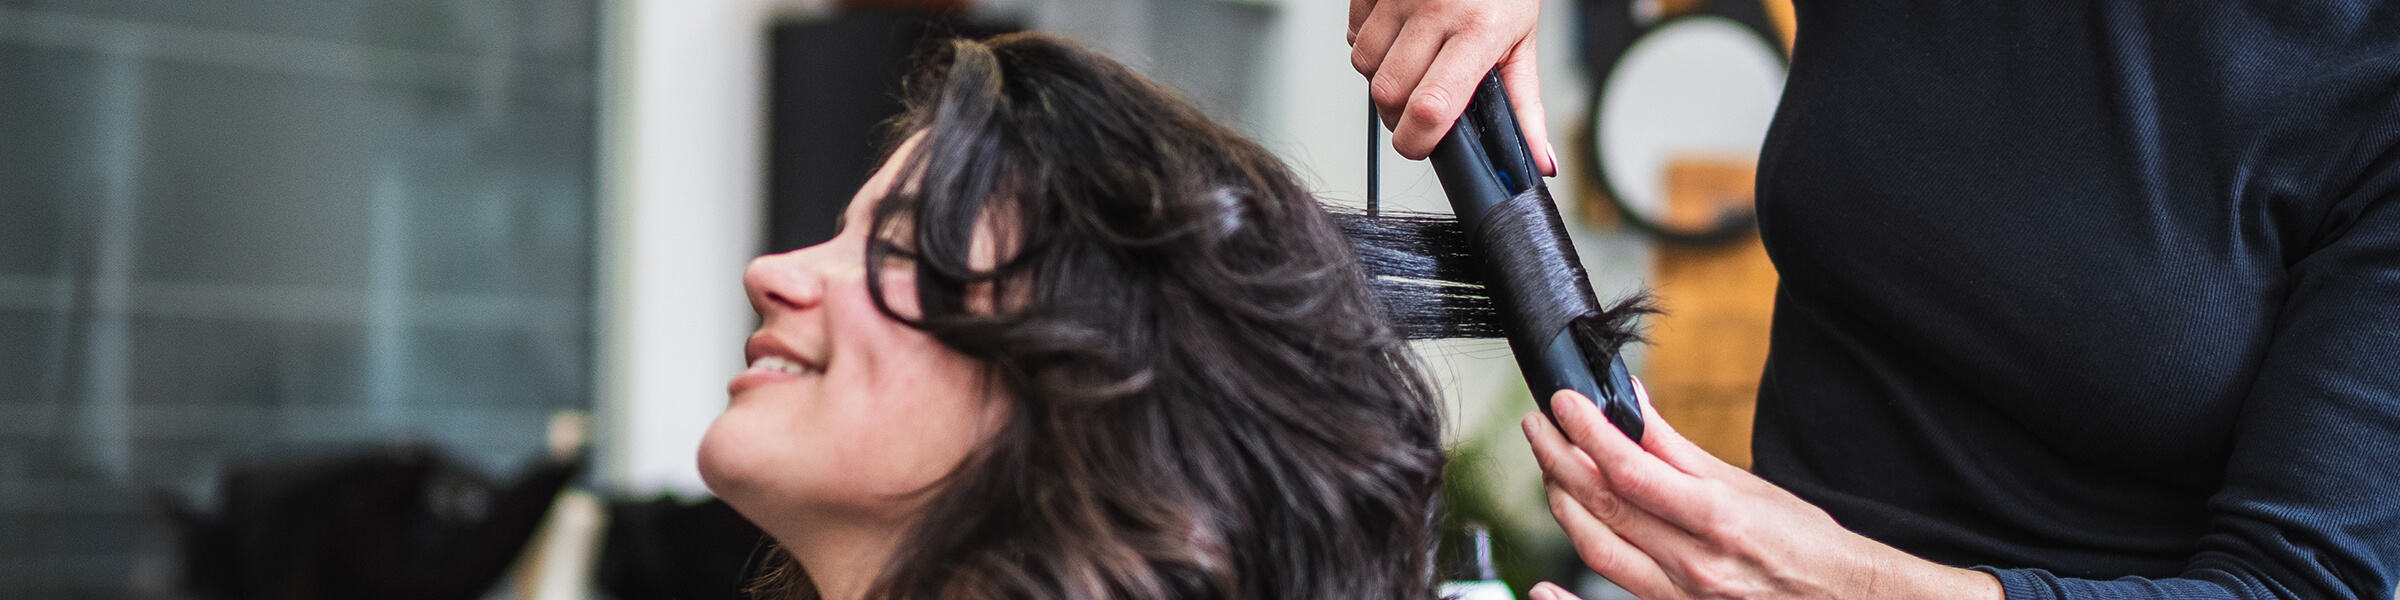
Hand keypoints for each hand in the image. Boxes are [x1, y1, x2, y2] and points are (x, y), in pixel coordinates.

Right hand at [1348, 0, 1555, 174]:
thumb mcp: (1522, 44)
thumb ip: (1525, 105)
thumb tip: (1540, 161)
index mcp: (1478, 31)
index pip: (1432, 106)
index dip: (1418, 140)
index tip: (1422, 145)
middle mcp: (1436, 10)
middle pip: (1387, 93)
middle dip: (1397, 115)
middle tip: (1418, 108)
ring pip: (1364, 65)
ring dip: (1381, 78)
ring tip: (1410, 66)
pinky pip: (1354, 33)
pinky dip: (1370, 45)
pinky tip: (1397, 38)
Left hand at [1521, 381, 2002, 599]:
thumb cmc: (1802, 544)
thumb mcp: (1746, 486)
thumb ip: (1678, 450)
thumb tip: (1632, 407)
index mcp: (1717, 520)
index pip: (1631, 470)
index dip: (1588, 432)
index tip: (1563, 403)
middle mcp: (1694, 565)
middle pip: (1605, 507)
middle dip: (1560, 460)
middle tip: (1539, 427)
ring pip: (1599, 551)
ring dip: (1563, 505)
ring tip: (1549, 469)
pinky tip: (1542, 587)